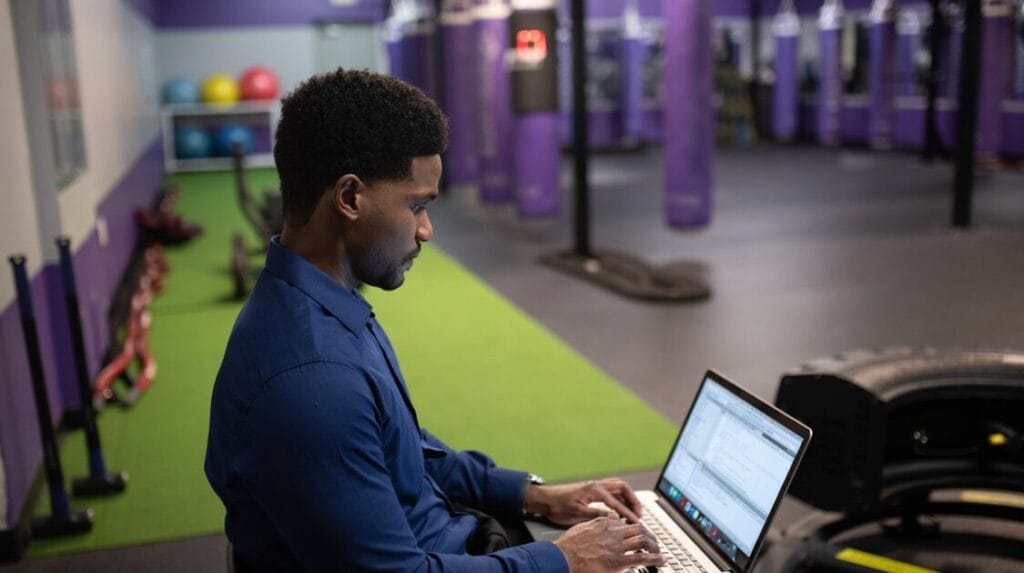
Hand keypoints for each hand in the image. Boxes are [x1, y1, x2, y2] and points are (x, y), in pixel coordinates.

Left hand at [524, 478, 642, 525]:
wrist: (544, 499)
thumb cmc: (557, 506)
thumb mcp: (577, 514)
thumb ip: (598, 515)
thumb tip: (614, 518)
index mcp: (594, 490)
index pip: (617, 502)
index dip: (628, 513)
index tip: (635, 522)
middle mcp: (596, 485)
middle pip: (623, 487)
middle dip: (633, 500)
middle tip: (638, 514)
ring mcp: (594, 485)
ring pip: (618, 487)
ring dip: (627, 498)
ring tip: (632, 511)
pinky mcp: (591, 489)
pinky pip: (611, 490)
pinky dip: (619, 497)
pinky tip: (619, 508)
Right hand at [553, 517, 663, 572]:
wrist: (562, 557)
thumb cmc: (568, 545)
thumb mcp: (583, 526)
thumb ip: (597, 522)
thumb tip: (608, 520)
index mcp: (605, 523)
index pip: (627, 522)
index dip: (636, 528)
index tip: (639, 533)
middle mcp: (614, 532)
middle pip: (639, 529)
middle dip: (650, 535)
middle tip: (654, 542)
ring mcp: (617, 546)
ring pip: (644, 540)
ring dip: (655, 546)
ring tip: (659, 551)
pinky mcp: (619, 561)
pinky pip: (642, 557)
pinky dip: (655, 558)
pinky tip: (660, 561)